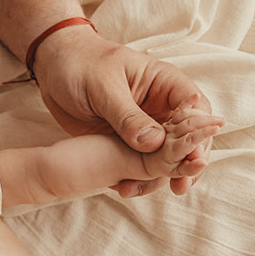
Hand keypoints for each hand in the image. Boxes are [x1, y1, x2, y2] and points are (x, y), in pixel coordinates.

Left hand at [33, 26, 216, 195]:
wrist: (54, 70)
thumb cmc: (81, 64)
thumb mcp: (104, 86)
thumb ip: (128, 115)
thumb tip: (155, 144)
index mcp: (166, 84)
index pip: (196, 110)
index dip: (200, 135)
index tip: (193, 158)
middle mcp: (161, 108)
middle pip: (187, 140)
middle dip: (186, 164)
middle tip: (180, 185)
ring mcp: (144, 128)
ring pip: (164, 157)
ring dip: (158, 177)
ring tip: (140, 190)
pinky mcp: (124, 143)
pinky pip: (137, 164)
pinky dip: (133, 178)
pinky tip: (123, 189)